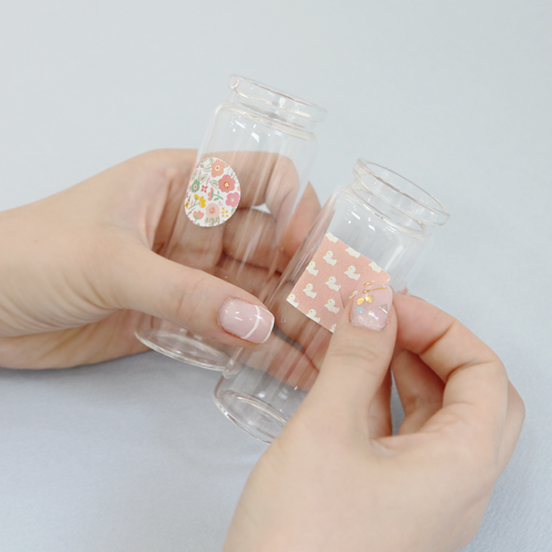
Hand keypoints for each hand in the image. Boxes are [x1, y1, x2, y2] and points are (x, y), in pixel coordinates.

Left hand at [0, 149, 319, 367]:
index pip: (263, 178)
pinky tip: (291, 368)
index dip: (296, 205)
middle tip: (338, 311)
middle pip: (271, 245)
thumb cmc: (30, 254)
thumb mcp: (112, 262)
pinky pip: (231, 330)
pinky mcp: (180, 318)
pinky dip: (261, 349)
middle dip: (307, 275)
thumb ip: (186, 293)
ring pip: (257, 293)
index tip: (307, 246)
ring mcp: (192, 276)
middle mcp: (198, 228)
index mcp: (185, 185)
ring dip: (293, 319)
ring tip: (327, 349)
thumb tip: (257, 323)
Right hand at [224, 293, 524, 551]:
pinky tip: (346, 379)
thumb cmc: (301, 539)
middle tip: (386, 318)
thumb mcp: (326, 430)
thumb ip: (354, 360)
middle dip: (429, 345)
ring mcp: (422, 496)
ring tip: (362, 337)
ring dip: (402, 368)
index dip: (440, 327)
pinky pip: (399, 435)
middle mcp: (453, 484)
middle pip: (469, 392)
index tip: (392, 304)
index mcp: (460, 467)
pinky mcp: (388, 500)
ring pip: (431, 413)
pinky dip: (379, 398)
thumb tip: (372, 305)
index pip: (482, 372)